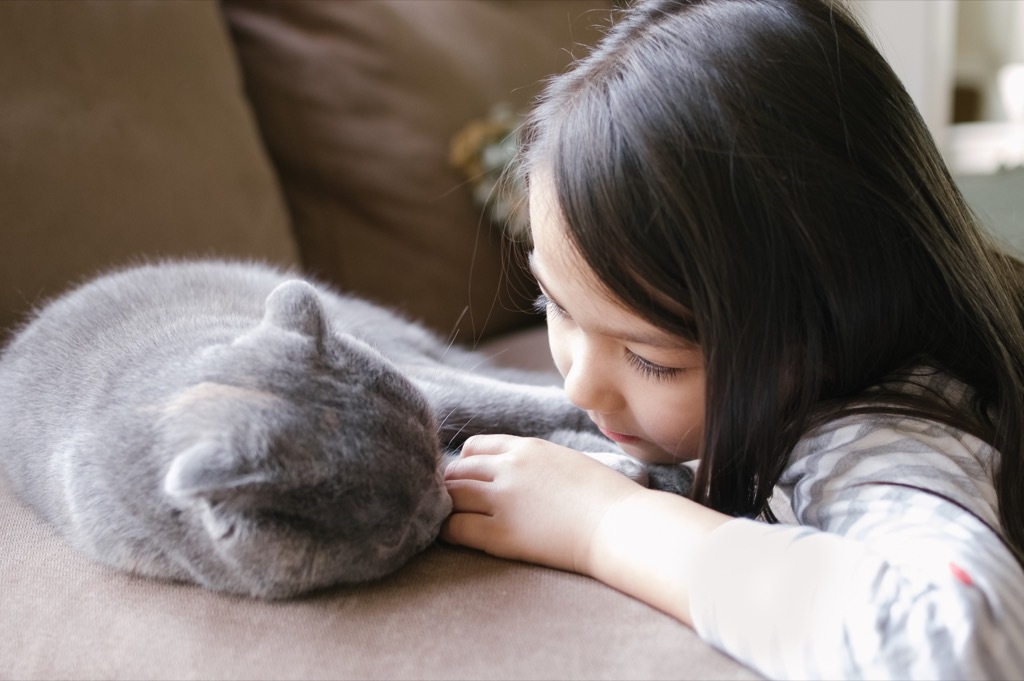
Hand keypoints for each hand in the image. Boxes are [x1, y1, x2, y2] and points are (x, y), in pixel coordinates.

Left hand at [440, 434, 643, 575]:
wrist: (621, 525)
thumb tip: (517, 474)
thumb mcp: (567, 461)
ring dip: (447, 506)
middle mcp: (509, 468)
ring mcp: (503, 500)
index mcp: (527, 448)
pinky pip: (456, 527)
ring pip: (452, 495)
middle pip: (458, 471)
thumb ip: (537, 462)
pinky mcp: (502, 533)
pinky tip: (453, 536)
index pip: (475, 447)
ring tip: (448, 519)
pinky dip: (448, 530)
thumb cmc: (606, 497)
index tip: (467, 479)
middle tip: (451, 503)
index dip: (465, 464)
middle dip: (451, 485)